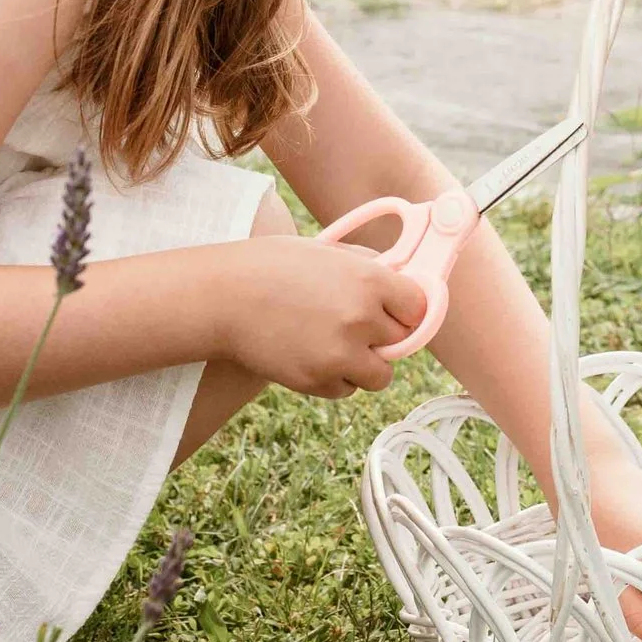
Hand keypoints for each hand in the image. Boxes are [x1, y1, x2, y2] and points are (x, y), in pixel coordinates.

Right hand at [218, 234, 426, 398]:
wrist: (222, 297)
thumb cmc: (271, 267)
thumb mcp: (327, 252)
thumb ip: (368, 268)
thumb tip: (400, 280)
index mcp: (370, 280)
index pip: (419, 307)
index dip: (406, 310)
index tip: (395, 310)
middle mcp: (362, 318)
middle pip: (402, 342)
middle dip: (383, 336)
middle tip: (356, 325)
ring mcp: (341, 353)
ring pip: (379, 375)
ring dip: (364, 364)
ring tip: (335, 344)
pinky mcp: (318, 381)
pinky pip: (345, 389)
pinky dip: (335, 378)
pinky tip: (311, 355)